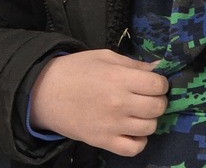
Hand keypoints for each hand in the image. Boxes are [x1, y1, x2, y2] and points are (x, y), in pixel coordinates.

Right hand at [29, 50, 167, 156]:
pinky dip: (139, 140)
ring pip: (150, 127)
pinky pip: (135, 148)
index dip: (159, 82)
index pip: (157, 85)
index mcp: (118, 78)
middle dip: (157, 99)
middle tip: (146, 96)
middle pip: (157, 107)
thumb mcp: (103, 57)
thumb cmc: (75, 69)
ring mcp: (113, 125)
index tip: (152, 82)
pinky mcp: (105, 142)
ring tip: (137, 111)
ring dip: (148, 118)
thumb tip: (157, 69)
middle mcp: (119, 103)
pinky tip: (132, 130)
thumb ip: (132, 63)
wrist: (46, 92)